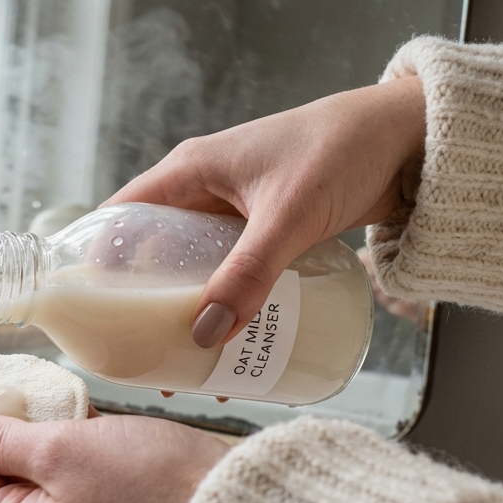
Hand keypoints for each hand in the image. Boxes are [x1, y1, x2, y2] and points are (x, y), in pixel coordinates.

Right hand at [105, 76, 426, 346]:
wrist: (414, 138)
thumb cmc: (344, 150)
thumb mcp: (288, 216)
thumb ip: (248, 275)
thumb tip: (204, 335)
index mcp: (191, 170)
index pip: (121, 216)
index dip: (98, 260)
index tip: (88, 312)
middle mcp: (206, 190)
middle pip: (154, 252)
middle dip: (145, 303)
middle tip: (139, 354)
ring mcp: (239, 212)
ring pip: (196, 268)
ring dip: (190, 312)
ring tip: (185, 364)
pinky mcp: (271, 230)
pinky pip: (234, 274)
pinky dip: (228, 306)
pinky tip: (236, 346)